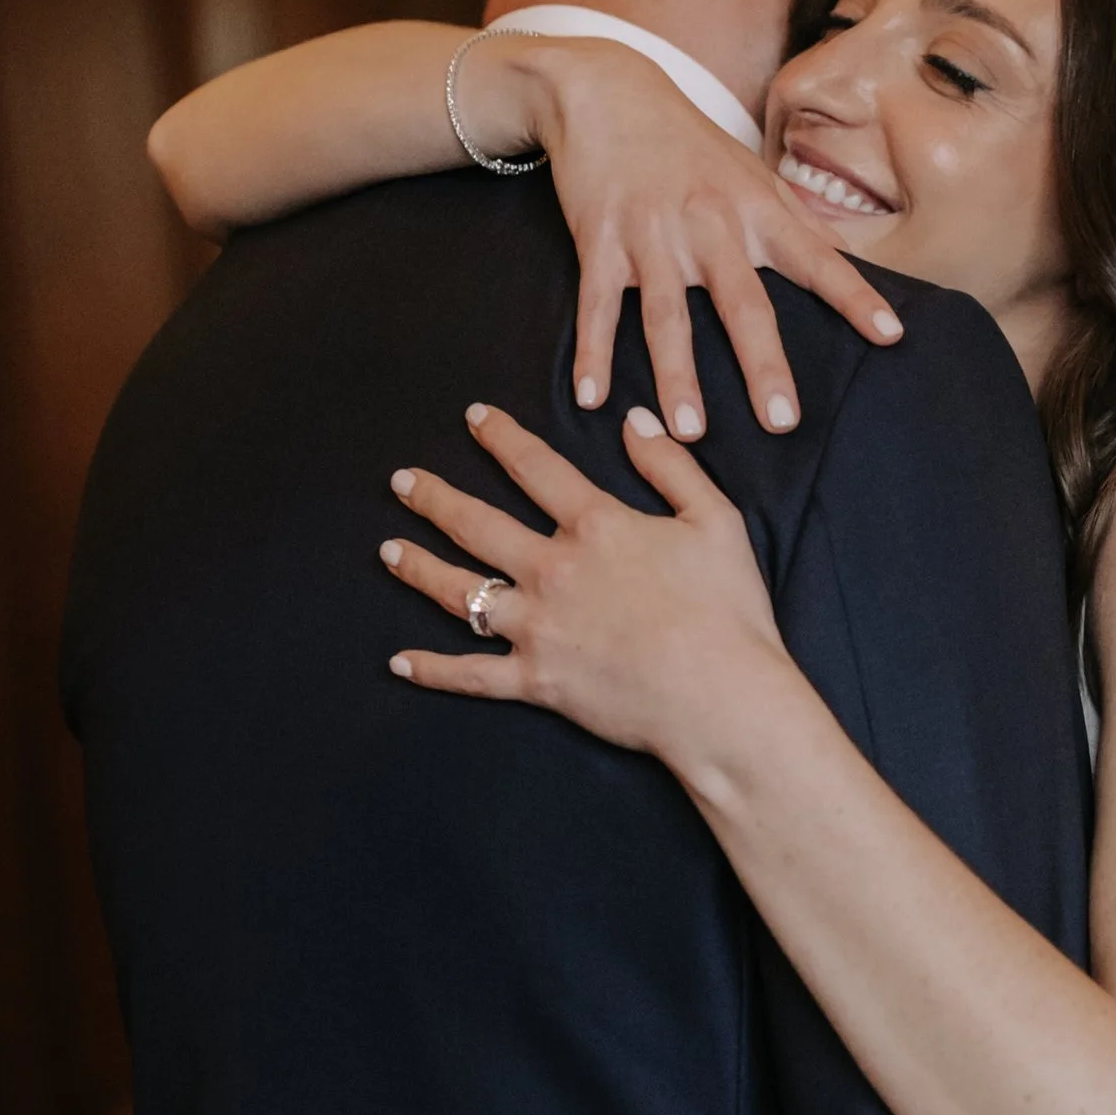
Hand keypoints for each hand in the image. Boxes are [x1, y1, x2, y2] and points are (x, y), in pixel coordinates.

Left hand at [383, 402, 786, 777]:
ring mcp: (537, 627)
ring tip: (388, 551)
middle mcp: (553, 569)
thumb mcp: (715, 520)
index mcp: (596, 526)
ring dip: (417, 568)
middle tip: (402, 483)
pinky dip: (432, 669)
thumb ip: (671, 466)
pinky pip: (471, 674)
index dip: (501, 438)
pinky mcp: (536, 681)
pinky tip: (399, 662)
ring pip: (460, 593)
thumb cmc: (727, 610)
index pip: (536, 469)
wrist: (721, 696)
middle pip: (476, 525)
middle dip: (433, 499)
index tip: (474, 418)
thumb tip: (634, 421)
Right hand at [503, 33, 901, 430]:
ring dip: (677, 375)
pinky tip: (592, 398)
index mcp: (756, 211)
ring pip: (667, 315)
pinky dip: (591, 352)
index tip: (890, 336)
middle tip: (781, 422)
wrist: (607, 91)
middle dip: (763, 365)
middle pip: (742, 303)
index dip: (855, 297)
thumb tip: (850, 268)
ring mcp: (652, 233)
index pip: (817, 260)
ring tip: (688, 432)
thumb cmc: (690, 144)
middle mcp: (710, 223)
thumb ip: (796, 223)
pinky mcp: (600, 238)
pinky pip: (598, 304)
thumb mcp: (751, 173)